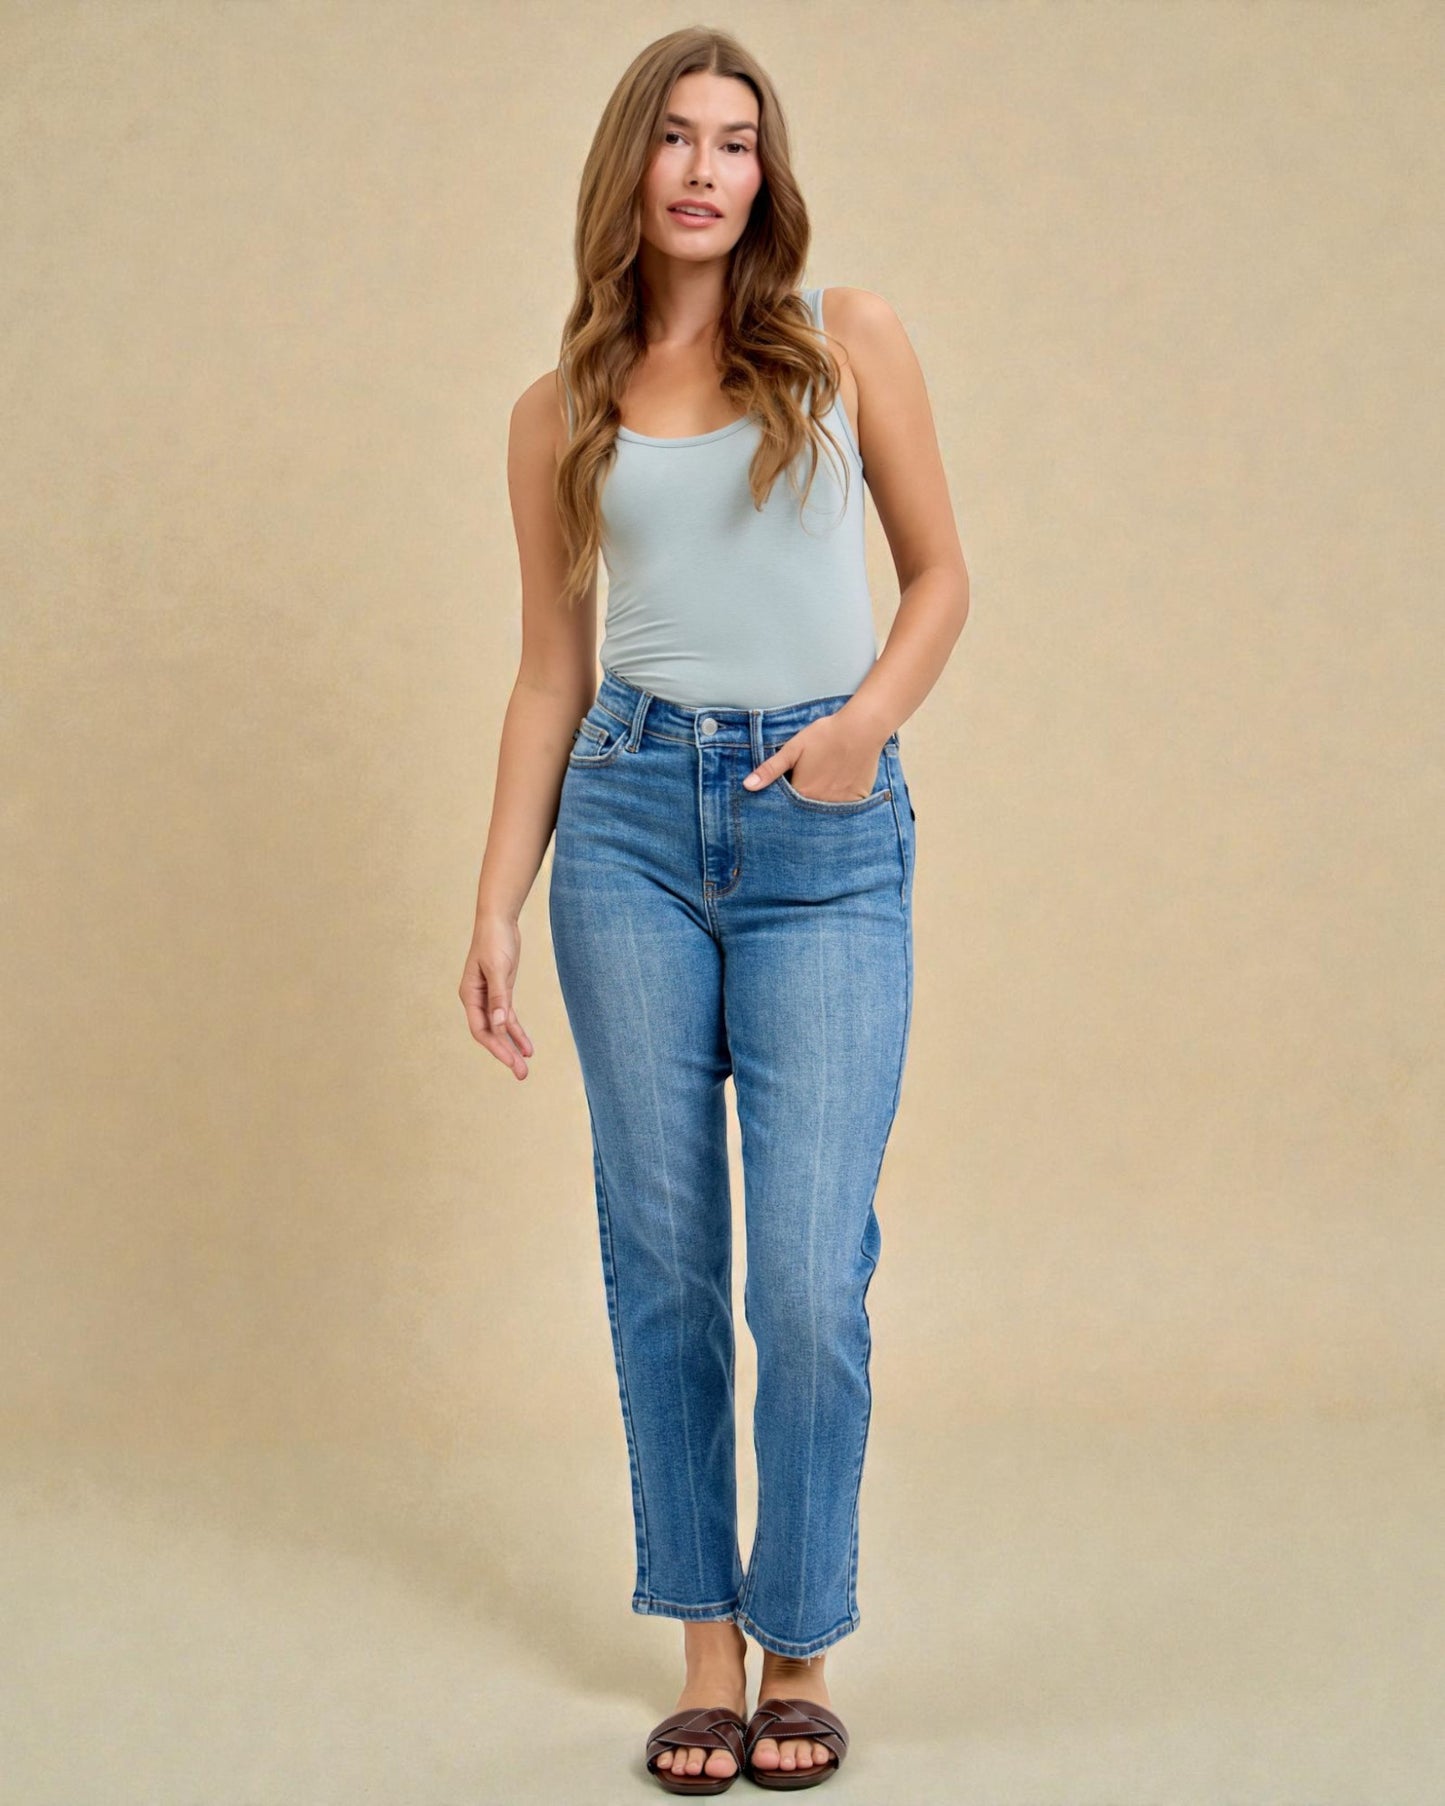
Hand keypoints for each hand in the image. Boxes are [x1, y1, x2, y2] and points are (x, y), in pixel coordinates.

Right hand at [460, 912, 533, 1078]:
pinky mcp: (502, 992)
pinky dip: (518, 1032)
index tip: (512, 1062)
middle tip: (522, 1075)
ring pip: (500, 1029)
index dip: (496, 1048)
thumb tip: (501, 1025)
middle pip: (491, 1034)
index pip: (481, 1030)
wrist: (499, 920)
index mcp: (470, 996)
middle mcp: (477, 1000)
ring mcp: (489, 998)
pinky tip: (527, 1048)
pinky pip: (509, 1018)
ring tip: (525, 1067)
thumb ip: (500, 998)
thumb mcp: (498, 969)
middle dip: (505, 1054)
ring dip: (512, 1047)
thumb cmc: (495, 941)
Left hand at [741, 710, 884, 802]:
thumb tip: (747, 786)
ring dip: (822, 806)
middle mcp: (820, 804)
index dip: (786, 801)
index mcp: (802, 792)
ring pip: (826, 814)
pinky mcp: (857, 801)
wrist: (861, 729)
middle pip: (807, 813)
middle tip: (811, 784)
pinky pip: (846, 812)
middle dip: (804, 807)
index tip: (791, 789)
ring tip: (826, 786)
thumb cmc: (825, 735)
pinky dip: (841, 805)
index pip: (787, 807)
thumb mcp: (793, 749)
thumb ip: (770, 769)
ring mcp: (840, 804)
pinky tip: (840, 788)